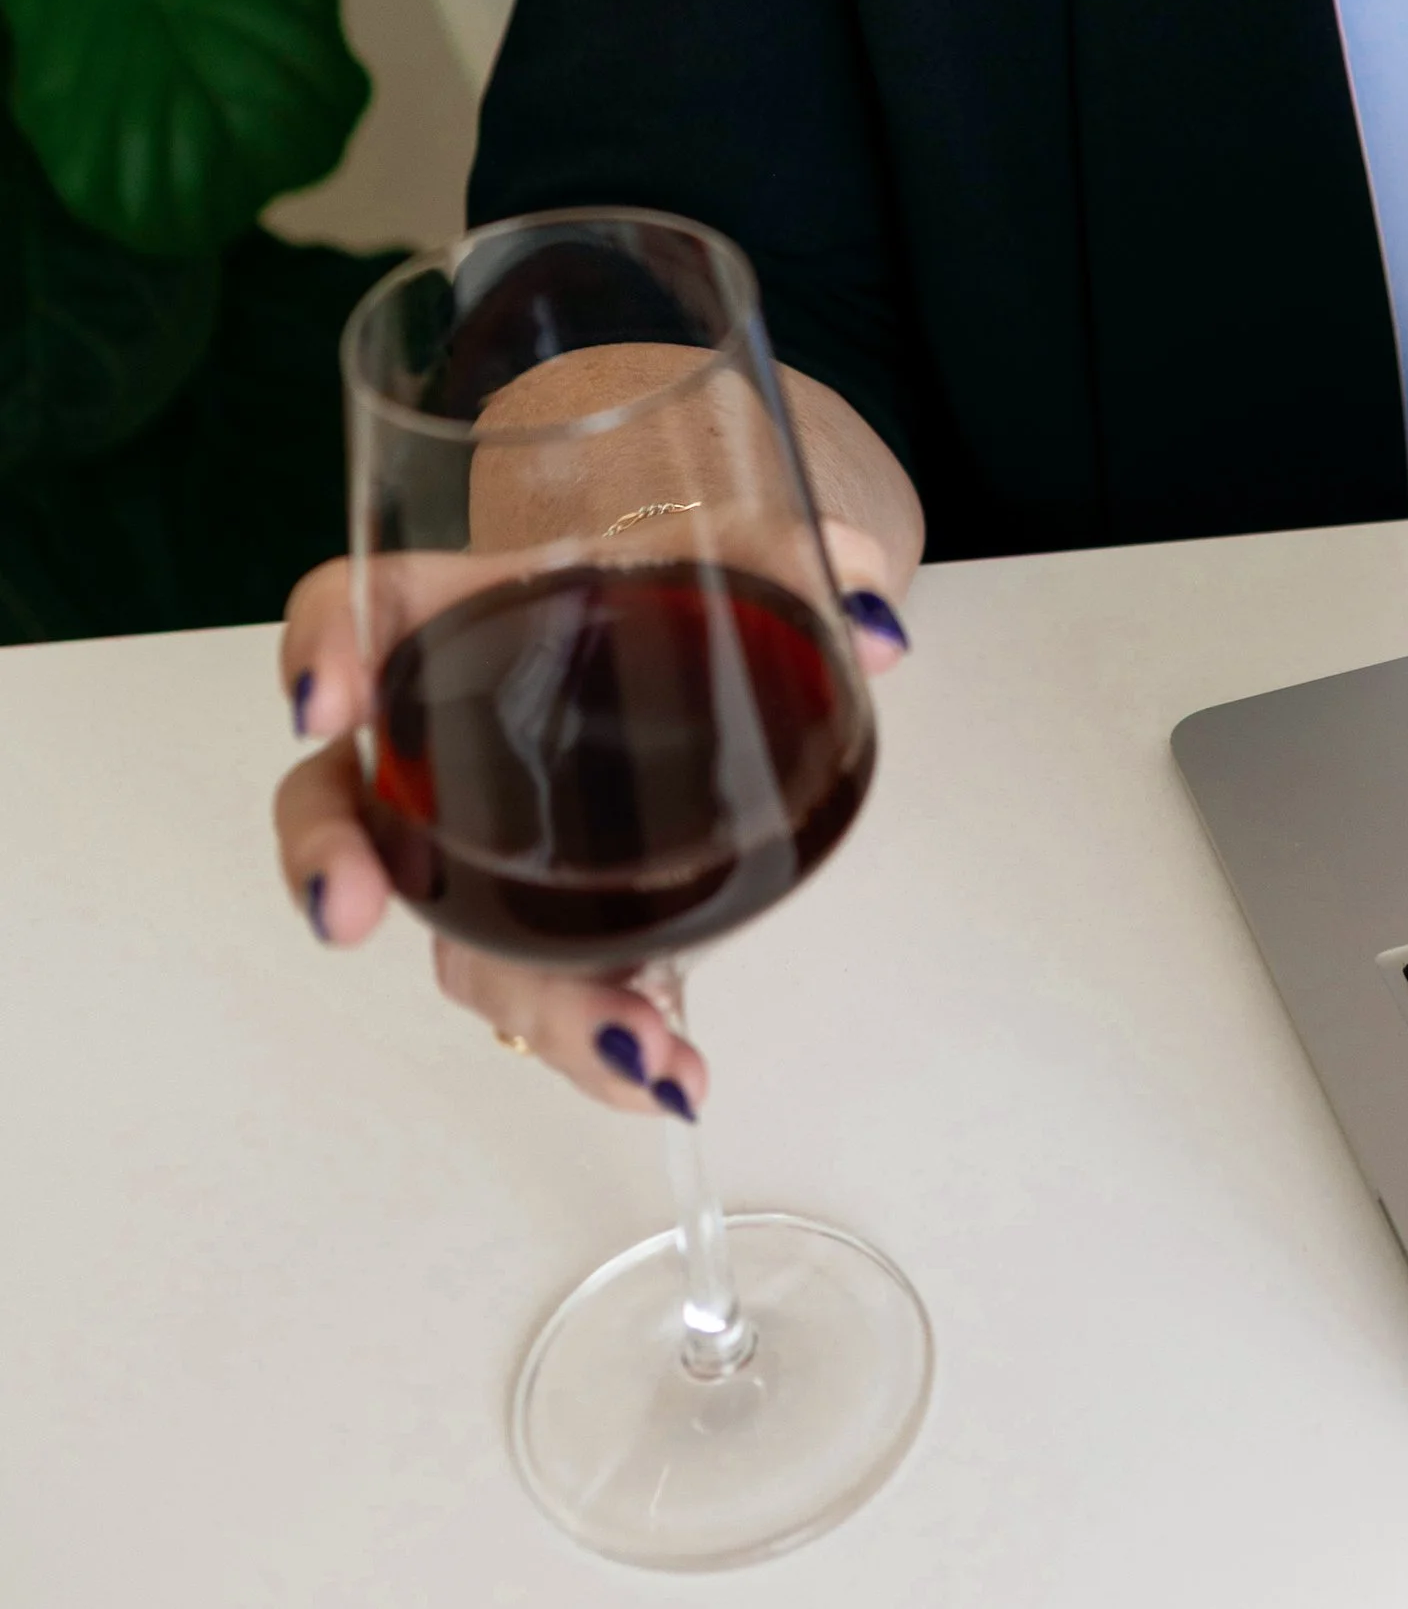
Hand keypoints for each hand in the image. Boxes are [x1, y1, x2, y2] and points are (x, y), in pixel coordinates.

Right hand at [271, 525, 911, 1118]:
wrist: (713, 631)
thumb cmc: (692, 575)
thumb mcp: (750, 547)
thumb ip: (808, 560)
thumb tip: (876, 623)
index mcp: (471, 614)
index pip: (356, 609)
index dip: (318, 647)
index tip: (324, 701)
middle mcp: (450, 738)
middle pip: (352, 807)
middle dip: (336, 863)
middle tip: (351, 913)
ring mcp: (492, 844)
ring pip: (456, 933)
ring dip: (528, 1000)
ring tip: (637, 1053)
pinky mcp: (552, 919)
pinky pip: (543, 986)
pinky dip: (597, 1038)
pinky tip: (672, 1073)